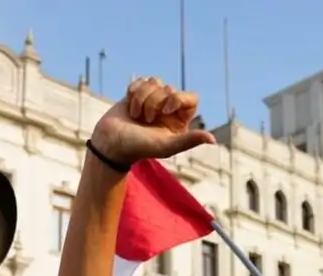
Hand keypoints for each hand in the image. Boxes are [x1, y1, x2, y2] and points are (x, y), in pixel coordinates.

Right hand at [90, 77, 214, 164]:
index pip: (190, 98)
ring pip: (154, 82)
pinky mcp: (137, 94)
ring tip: (136, 116)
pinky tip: (129, 107)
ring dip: (142, 98)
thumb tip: (212, 140)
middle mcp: (168, 109)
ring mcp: (152, 100)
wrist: (109, 144)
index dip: (177, 99)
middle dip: (154, 102)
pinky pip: (141, 81)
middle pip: (170, 89)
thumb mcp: (165, 146)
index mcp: (179, 121)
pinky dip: (133, 92)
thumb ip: (188, 141)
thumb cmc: (137, 148)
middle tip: (146, 120)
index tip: (165, 110)